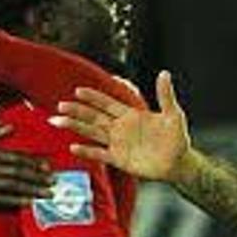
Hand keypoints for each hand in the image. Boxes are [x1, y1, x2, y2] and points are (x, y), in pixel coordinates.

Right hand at [0, 125, 55, 208]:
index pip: (18, 158)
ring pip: (14, 187)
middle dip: (38, 178)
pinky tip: (29, 202)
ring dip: (32, 190)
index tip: (48, 166)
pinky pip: (2, 200)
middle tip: (54, 182)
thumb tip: (12, 128)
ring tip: (47, 194)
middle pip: (20, 174)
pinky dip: (16, 201)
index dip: (34, 163)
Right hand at [56, 70, 191, 182]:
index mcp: (131, 115)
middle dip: (77, 110)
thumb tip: (164, 73)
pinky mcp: (119, 159)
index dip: (93, 97)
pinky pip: (100, 154)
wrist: (178, 163)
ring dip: (76, 127)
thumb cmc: (177, 138)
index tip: (77, 91)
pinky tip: (73, 147)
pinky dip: (87, 151)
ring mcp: (118, 143)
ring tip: (58, 121)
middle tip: (60, 105)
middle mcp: (120, 127)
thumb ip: (165, 96)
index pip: (107, 103)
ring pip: (92, 132)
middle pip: (94, 116)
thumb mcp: (173, 115)